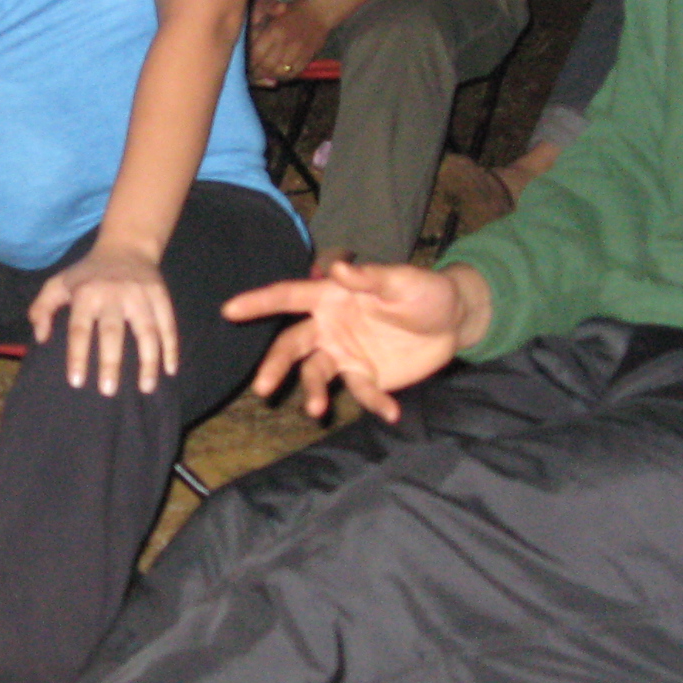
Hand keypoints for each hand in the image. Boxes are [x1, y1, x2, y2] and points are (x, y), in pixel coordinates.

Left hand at [30, 245, 177, 395]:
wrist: (126, 246)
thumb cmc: (88, 273)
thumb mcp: (59, 283)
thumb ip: (42, 308)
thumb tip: (40, 337)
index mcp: (86, 293)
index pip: (79, 328)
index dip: (77, 355)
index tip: (77, 382)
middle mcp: (113, 294)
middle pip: (112, 331)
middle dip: (110, 362)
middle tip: (108, 391)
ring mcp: (140, 294)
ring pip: (147, 330)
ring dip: (148, 361)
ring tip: (146, 388)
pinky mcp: (160, 295)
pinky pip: (168, 324)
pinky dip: (171, 347)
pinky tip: (170, 370)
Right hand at [225, 259, 490, 422]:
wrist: (453, 320)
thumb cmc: (423, 290)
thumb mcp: (401, 279)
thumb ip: (370, 277)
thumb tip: (338, 270)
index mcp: (330, 296)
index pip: (288, 297)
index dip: (258, 303)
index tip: (229, 310)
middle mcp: (329, 326)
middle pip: (292, 345)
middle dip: (275, 365)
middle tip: (262, 387)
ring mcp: (345, 353)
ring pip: (315, 373)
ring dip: (312, 391)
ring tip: (316, 410)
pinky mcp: (366, 376)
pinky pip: (361, 392)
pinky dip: (373, 403)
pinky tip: (390, 412)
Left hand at [248, 0, 328, 84]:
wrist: (319, 12)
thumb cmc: (292, 12)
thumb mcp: (272, 16)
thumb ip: (259, 31)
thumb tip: (248, 49)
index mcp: (274, 32)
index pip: (256, 54)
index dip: (249, 63)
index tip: (246, 65)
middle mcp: (285, 43)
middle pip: (266, 66)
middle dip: (257, 73)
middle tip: (253, 74)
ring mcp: (297, 52)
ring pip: (278, 72)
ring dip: (269, 76)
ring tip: (264, 75)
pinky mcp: (307, 58)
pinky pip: (292, 74)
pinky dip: (283, 77)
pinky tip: (279, 74)